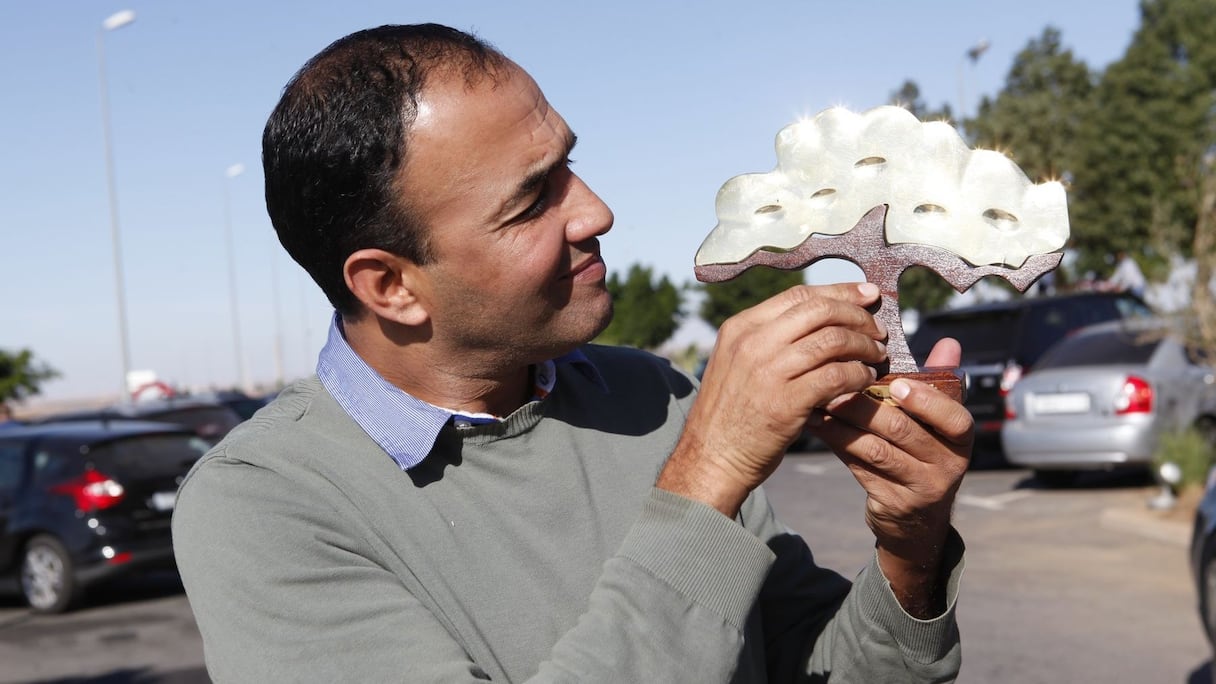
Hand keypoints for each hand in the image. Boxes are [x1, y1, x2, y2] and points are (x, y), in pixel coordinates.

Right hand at [658, 283, 888, 516]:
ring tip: (876, 356)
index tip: (868, 294)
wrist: (711, 459)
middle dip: (858, 316)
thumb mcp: (738, 362)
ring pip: (833, 340)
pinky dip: (858, 375)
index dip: (840, 291)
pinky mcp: (786, 403)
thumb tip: (822, 320)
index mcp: (741, 327)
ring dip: (864, 346)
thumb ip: (770, 339)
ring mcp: (768, 372)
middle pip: (820, 311)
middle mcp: (753, 343)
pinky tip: (865, 380)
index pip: (799, 295)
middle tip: (878, 330)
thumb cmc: (731, 414)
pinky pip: (837, 376)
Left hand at [807, 338, 972, 616]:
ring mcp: (920, 487)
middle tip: (836, 381)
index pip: (955, 418)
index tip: (896, 383)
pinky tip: (818, 424)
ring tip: (821, 401)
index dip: (926, 401)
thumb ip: (938, 384)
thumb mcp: (936, 421)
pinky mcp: (892, 501)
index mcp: (961, 438)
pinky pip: (860, 467)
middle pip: (902, 430)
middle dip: (865, 405)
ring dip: (844, 422)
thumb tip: (948, 342)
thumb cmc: (922, 450)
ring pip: (876, 450)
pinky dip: (838, 442)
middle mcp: (948, 465)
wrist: (917, 517)